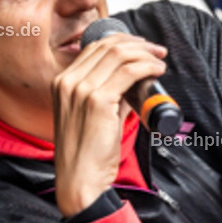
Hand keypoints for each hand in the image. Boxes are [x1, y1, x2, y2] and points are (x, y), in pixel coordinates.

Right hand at [52, 33, 166, 216]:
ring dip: (145, 54)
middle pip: (107, 46)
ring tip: (159, 61)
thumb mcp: (91, 116)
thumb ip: (108, 95)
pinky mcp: (97, 101)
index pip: (94, 47)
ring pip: (119, 55)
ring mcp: (81, 90)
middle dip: (137, 44)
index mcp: (62, 83)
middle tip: (156, 51)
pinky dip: (147, 67)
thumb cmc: (86, 154)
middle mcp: (68, 82)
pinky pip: (129, 72)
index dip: (122, 42)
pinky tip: (156, 71)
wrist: (79, 180)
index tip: (141, 47)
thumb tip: (133, 82)